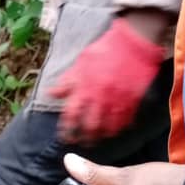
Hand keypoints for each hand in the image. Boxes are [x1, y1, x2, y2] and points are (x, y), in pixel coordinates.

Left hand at [50, 13, 168, 144]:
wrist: (133, 41)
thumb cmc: (104, 50)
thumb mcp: (80, 63)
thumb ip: (66, 82)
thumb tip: (50, 94)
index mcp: (85, 87)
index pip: (71, 115)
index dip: (66, 129)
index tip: (64, 138)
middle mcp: (100, 96)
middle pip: (90, 125)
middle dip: (84, 138)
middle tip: (82, 143)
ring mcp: (118, 99)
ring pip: (108, 126)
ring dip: (101, 136)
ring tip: (97, 140)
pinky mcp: (133, 99)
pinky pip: (126, 120)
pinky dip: (120, 128)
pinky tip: (115, 131)